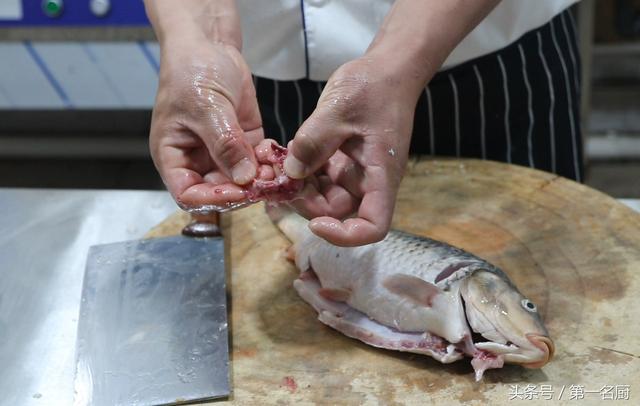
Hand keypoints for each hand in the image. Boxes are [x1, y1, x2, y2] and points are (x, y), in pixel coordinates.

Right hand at [149, 37, 262, 208]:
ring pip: (242, 180)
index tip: (238, 192)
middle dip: (244, 190)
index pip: (188, 195)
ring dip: (261, 179)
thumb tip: (244, 178)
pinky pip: (258, 162)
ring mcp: (223, 152)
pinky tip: (278, 155)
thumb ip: (226, 145)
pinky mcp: (244, 141)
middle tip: (266, 184)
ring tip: (276, 170)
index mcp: (174, 156)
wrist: (209, 42)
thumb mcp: (208, 108)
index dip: (212, 199)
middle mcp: (197, 159)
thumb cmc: (192, 71)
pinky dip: (270, 163)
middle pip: (220, 191)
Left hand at [283, 57, 417, 245]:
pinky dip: (302, 170)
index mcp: (380, 175)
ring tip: (278, 166)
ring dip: (300, 186)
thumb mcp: (339, 110)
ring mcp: (355, 171)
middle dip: (308, 202)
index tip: (316, 222)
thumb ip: (313, 143)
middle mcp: (369, 180)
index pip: (373, 226)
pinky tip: (286, 154)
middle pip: (338, 212)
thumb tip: (291, 173)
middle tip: (280, 181)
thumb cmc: (373, 87)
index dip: (345, 235)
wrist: (386, 69)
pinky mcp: (342, 160)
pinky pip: (319, 177)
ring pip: (324, 196)